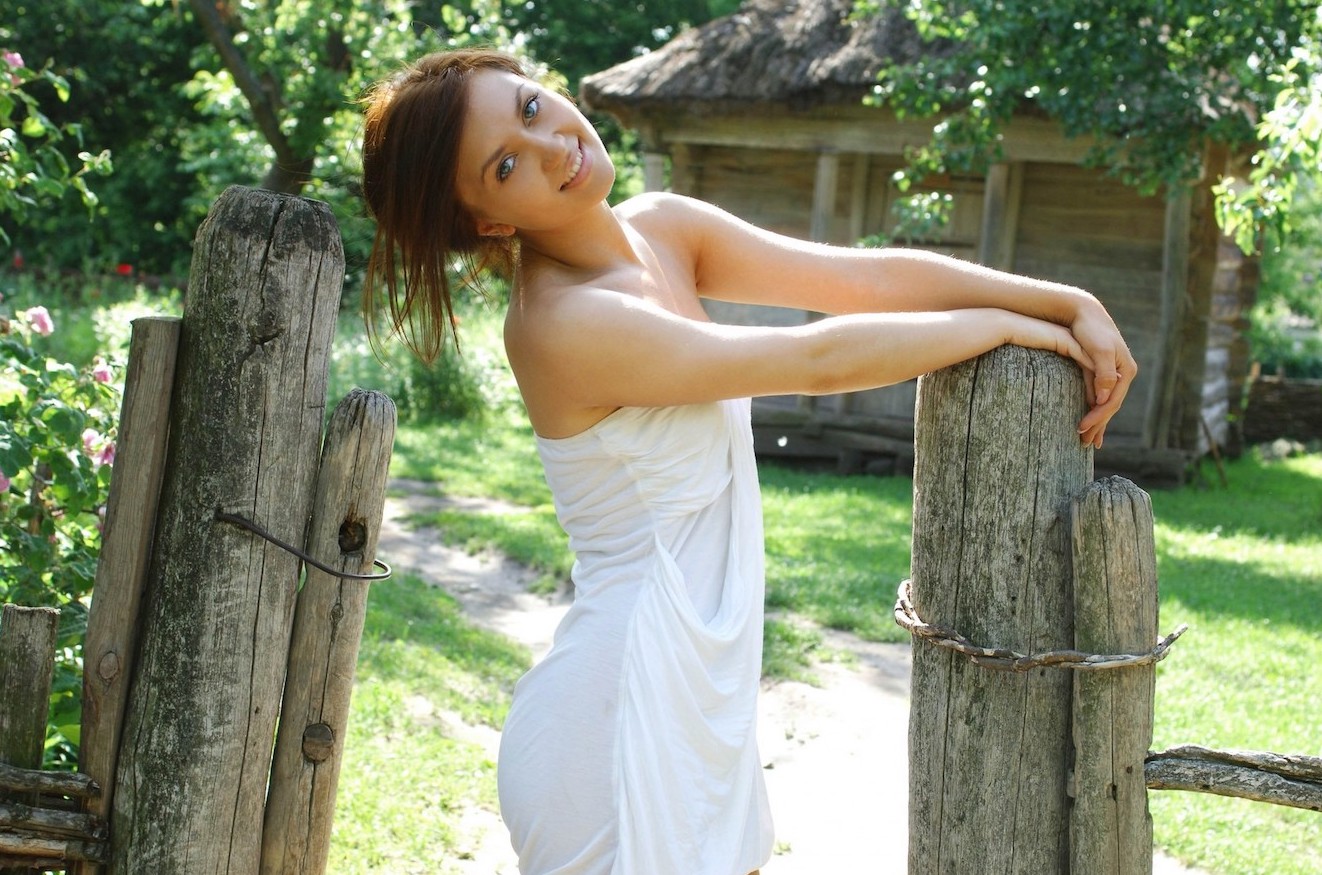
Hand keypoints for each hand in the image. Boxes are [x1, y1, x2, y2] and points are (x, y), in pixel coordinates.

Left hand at [1067, 297, 1136, 448]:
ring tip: (1090, 441)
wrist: (1084, 311)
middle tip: (1085, 445)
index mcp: (1125, 371)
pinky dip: (1095, 410)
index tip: (1081, 429)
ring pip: (1106, 404)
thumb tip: (1104, 398)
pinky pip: (1100, 396)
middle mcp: (1123, 374)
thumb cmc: (1090, 329)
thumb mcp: (1098, 350)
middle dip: (1099, 426)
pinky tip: (1092, 421)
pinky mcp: (1102, 372)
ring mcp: (1114, 374)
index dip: (1097, 418)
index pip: (1111, 402)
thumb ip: (1104, 373)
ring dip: (1099, 423)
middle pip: (1111, 407)